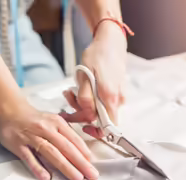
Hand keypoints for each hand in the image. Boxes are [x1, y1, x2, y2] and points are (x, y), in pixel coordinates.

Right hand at [0, 104, 98, 179]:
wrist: (10, 111)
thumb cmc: (34, 119)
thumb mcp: (54, 120)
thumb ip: (67, 132)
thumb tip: (81, 148)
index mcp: (57, 122)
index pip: (73, 139)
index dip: (84, 152)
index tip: (91, 163)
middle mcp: (46, 129)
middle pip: (66, 147)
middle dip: (80, 162)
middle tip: (90, 174)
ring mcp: (32, 137)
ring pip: (51, 152)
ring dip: (65, 166)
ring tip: (76, 177)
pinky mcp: (19, 145)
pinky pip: (29, 158)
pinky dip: (38, 167)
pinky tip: (46, 176)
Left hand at [62, 21, 126, 137]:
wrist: (111, 41)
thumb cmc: (98, 56)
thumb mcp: (86, 75)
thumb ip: (86, 98)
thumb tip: (88, 115)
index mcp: (110, 98)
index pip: (108, 128)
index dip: (95, 131)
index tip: (81, 125)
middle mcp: (117, 99)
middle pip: (99, 118)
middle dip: (81, 111)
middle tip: (68, 98)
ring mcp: (117, 94)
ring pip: (98, 108)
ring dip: (82, 102)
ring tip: (71, 90)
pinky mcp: (114, 89)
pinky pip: (101, 99)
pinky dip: (89, 96)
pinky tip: (80, 86)